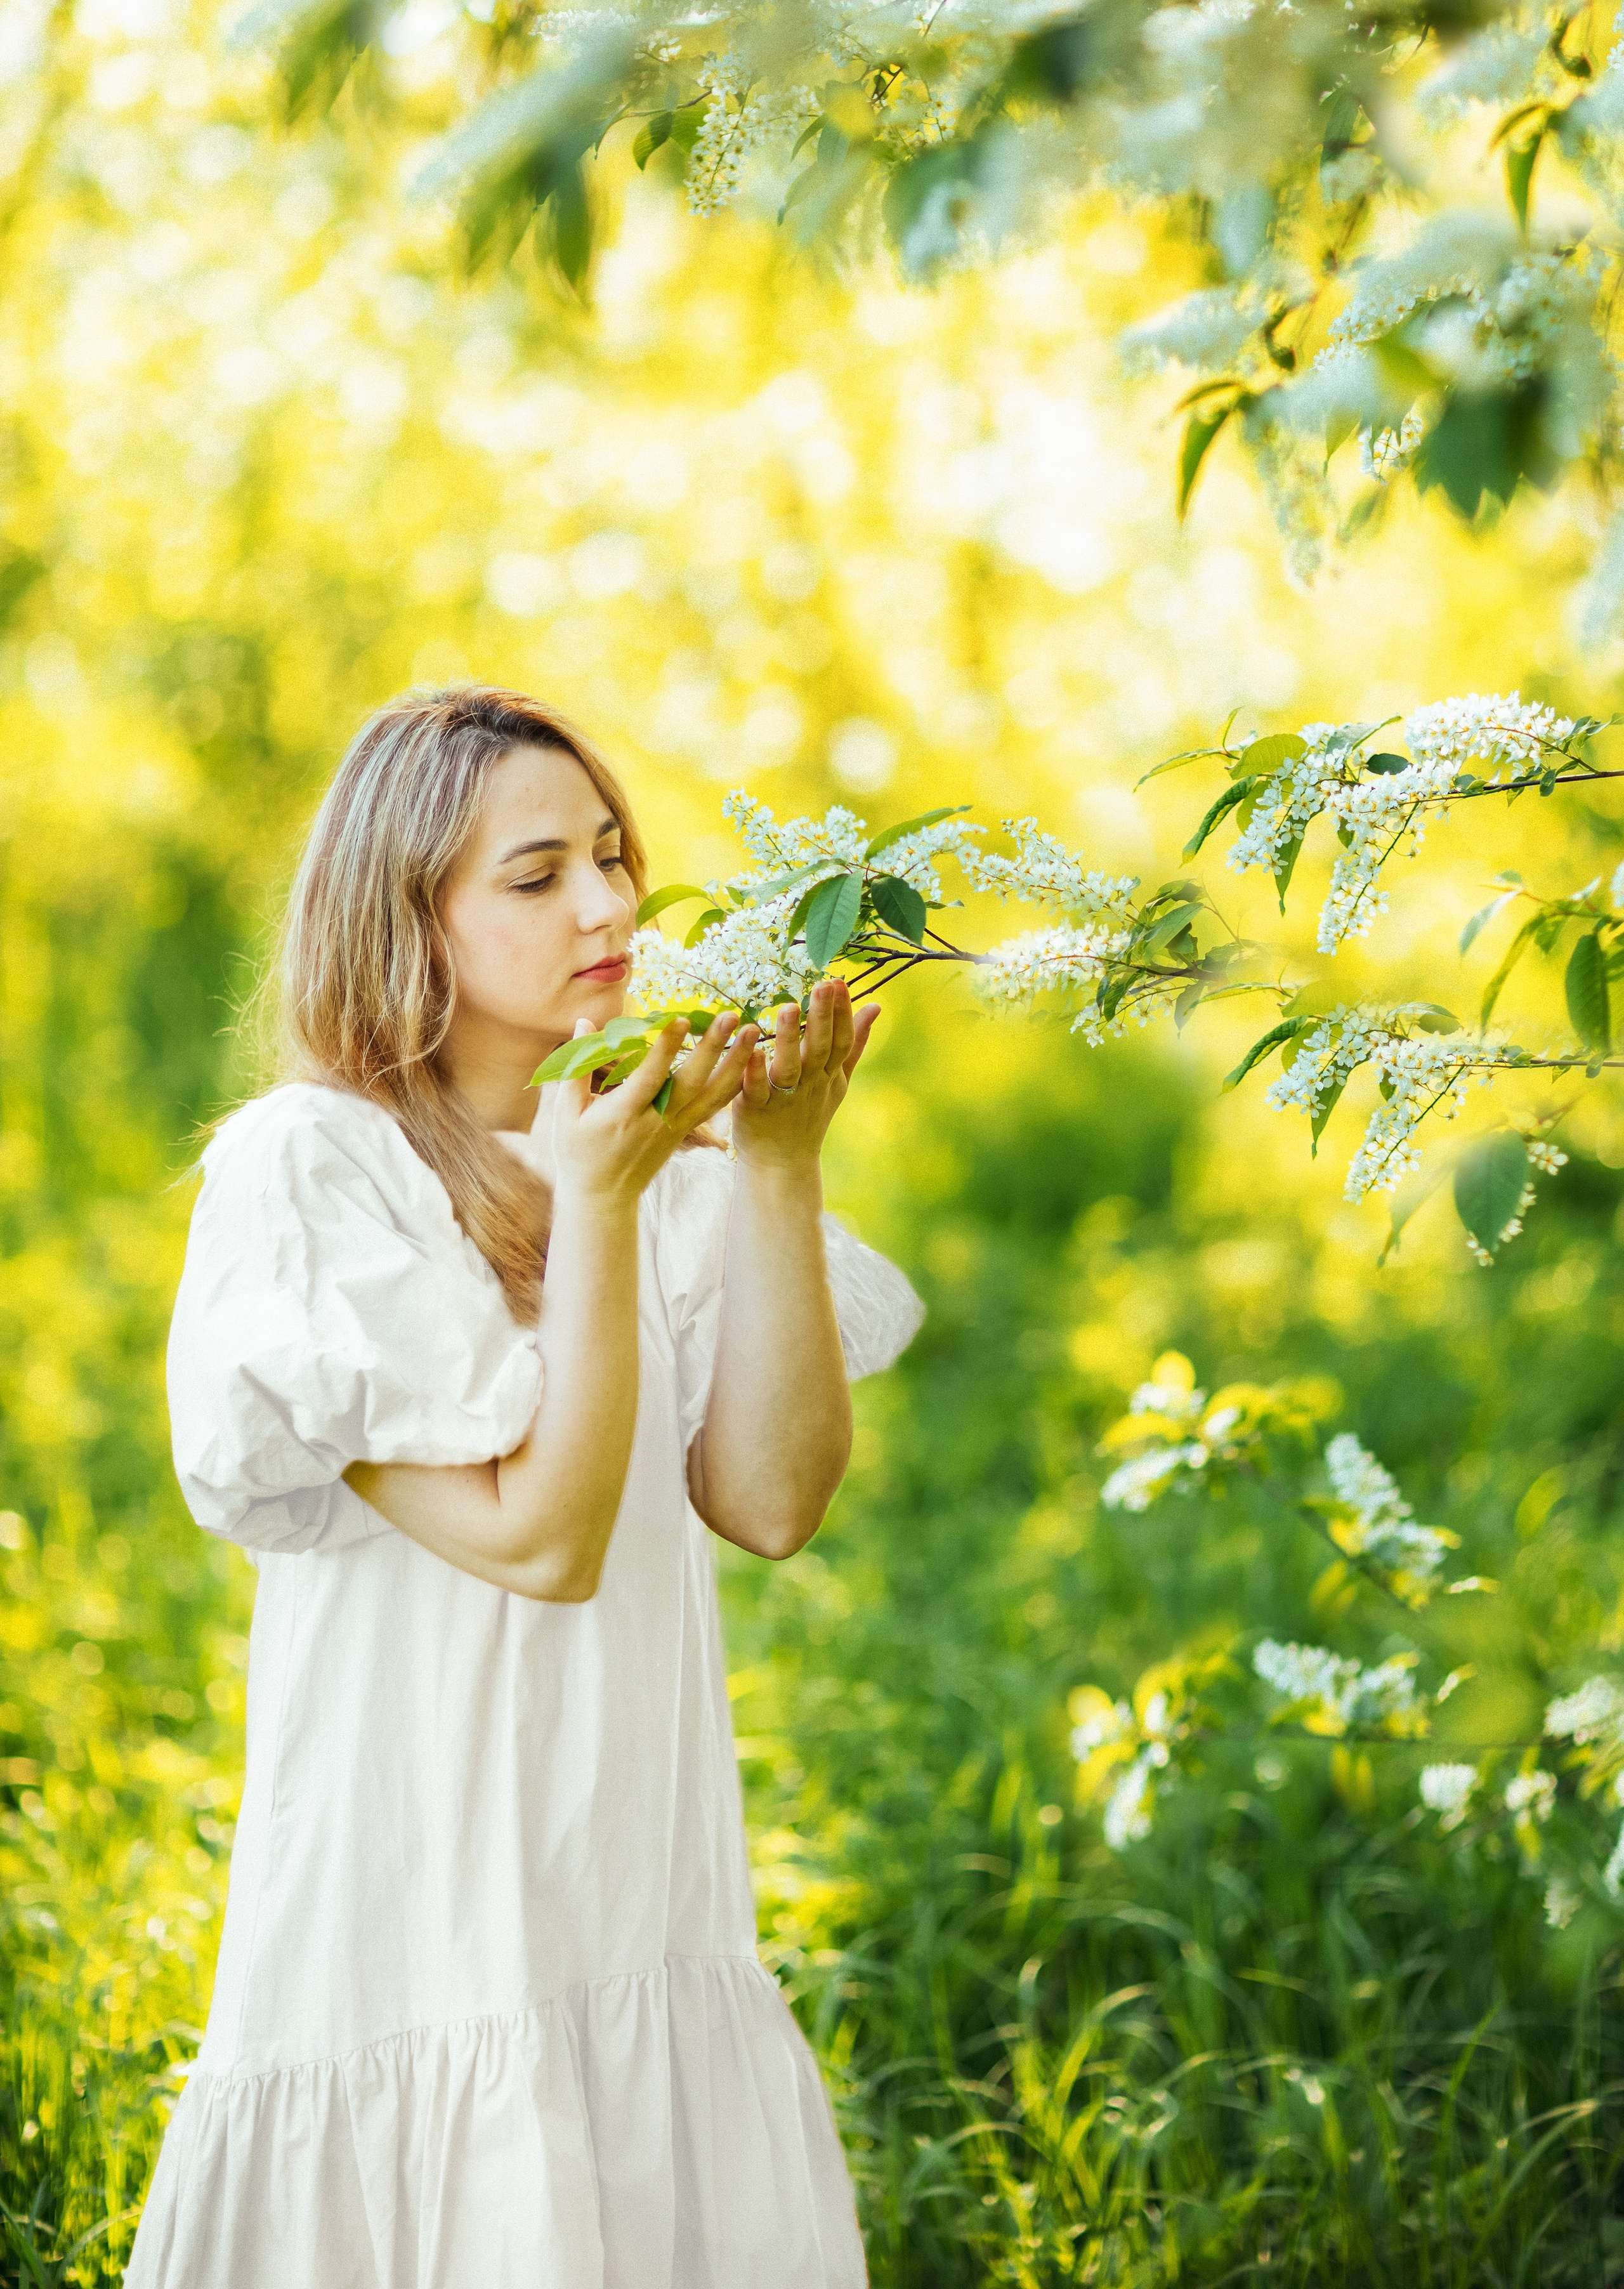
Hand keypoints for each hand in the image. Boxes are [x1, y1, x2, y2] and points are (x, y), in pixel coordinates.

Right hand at [552, 1011, 758, 1209]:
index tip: (681, 1020)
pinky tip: (750, 1061)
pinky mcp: (685, 1132)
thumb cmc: (578, 1153)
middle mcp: (655, 1122)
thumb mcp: (567, 1114)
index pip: (650, 1077)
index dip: (666, 1049)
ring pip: (712, 1094)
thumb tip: (585, 1022)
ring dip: (735, 1063)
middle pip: (691, 1082)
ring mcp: (675, 1128)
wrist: (603, 1197)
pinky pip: (714, 1106)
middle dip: (712, 1048)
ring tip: (752, 1032)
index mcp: (623, 1115)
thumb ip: (577, 1068)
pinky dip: (734, 1084)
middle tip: (730, 1017)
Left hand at [731, 981, 878, 1169]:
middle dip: (823, 1017)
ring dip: (790, 1038)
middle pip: (820, 1048)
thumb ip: (854, 1043)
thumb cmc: (808, 1114)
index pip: (841, 1040)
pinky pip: (757, 1089)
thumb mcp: (837, 1080)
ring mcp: (784, 1097)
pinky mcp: (755, 1109)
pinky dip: (755, 1072)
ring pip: (789, 1066)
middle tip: (823, 985)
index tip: (839, 982)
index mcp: (829, 1073)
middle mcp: (810, 1083)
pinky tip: (752, 1051)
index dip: (842, 1013)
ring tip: (789, 1008)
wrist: (782, 1162)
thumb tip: (876, 1006)